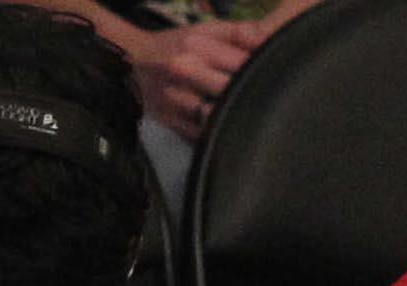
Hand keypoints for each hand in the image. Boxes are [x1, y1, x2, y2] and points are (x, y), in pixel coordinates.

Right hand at [131, 20, 263, 138]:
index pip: (241, 63)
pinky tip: (227, 130)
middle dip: (250, 94)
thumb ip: (238, 32)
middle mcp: (184, 72)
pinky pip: (200, 134)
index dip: (262, 70)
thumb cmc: (173, 46)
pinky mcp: (170, 123)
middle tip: (267, 99)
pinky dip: (216, 134)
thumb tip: (269, 41)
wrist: (131, 65)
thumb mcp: (204, 30)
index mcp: (196, 46)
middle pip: (230, 90)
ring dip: (234, 118)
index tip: (275, 75)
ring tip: (250, 117)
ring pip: (215, 116)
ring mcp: (175, 101)